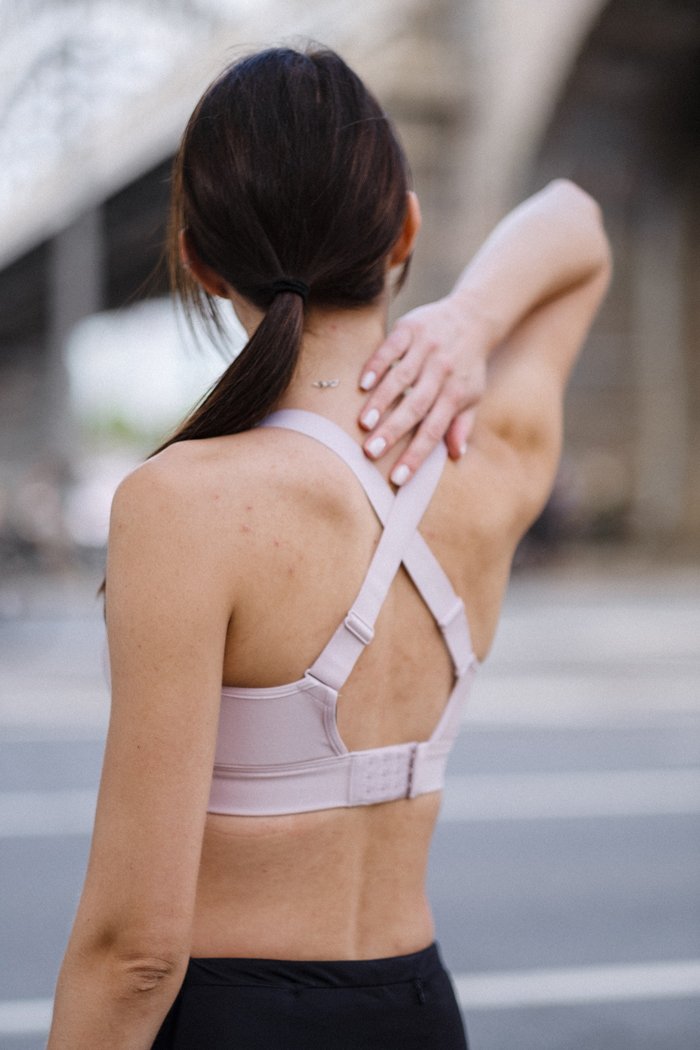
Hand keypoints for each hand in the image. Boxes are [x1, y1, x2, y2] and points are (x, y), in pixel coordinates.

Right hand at [357, 295, 488, 483]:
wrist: (472, 316)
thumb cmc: (468, 365)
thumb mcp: (472, 396)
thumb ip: (462, 425)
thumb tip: (457, 455)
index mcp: (456, 393)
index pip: (434, 430)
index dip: (416, 455)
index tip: (398, 477)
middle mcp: (442, 372)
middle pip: (415, 406)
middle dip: (393, 431)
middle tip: (370, 452)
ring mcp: (425, 349)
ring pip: (400, 378)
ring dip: (381, 401)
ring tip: (363, 423)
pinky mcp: (410, 329)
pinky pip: (390, 349)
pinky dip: (376, 365)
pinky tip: (362, 384)